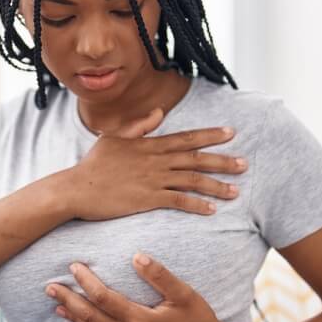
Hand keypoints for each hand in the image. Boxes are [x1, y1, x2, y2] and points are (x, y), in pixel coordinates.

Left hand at [44, 253, 233, 321]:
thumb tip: (136, 256)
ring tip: (57, 307)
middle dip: (69, 300)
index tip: (73, 266)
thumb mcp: (184, 293)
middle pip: (91, 317)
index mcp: (141, 321)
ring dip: (74, 319)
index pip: (104, 298)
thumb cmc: (199, 320)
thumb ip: (160, 275)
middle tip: (49, 287)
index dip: (86, 281)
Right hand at [66, 107, 247, 220]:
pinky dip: (197, 205)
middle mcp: (156, 160)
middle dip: (222, 161)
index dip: (210, 135)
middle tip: (244, 164)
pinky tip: (211, 209)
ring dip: (216, 186)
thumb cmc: (93, 165)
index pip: (186, 137)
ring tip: (235, 191)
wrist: (76, 188)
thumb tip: (158, 112)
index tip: (231, 133)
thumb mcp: (115, 138)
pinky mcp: (147, 199)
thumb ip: (140, 126)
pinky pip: (178, 201)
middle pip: (196, 158)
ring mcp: (153, 179)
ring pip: (192, 180)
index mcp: (149, 144)